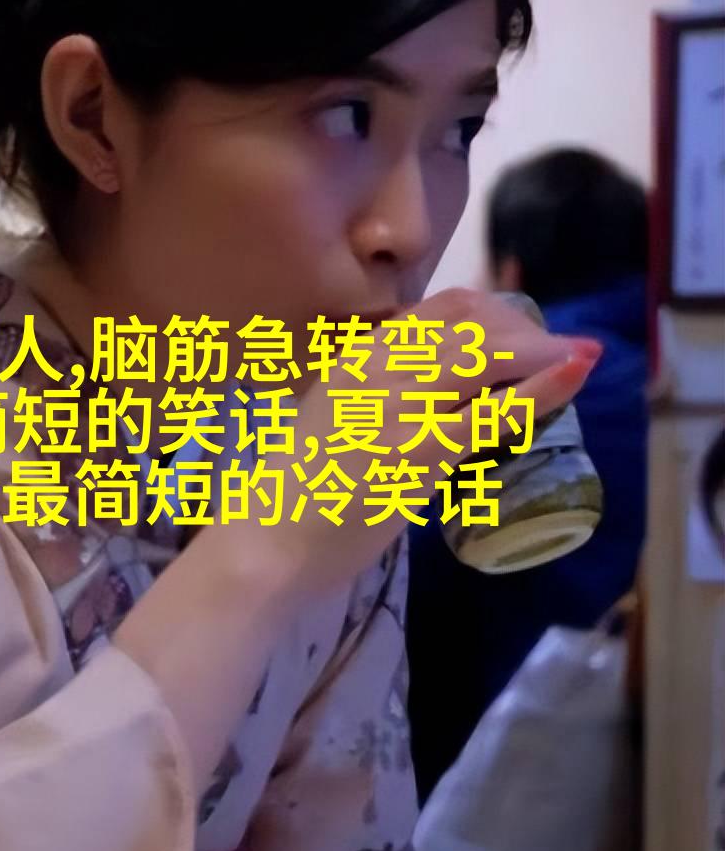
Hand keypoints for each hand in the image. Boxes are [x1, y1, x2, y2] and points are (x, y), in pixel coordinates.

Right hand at [243, 288, 602, 592]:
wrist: (269, 541)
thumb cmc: (297, 494)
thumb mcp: (334, 422)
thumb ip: (377, 400)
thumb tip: (434, 400)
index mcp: (355, 357)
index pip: (440, 309)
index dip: (493, 313)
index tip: (520, 335)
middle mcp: (378, 365)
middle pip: (472, 322)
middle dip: (526, 332)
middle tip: (556, 356)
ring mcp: (400, 403)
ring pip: (488, 355)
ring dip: (544, 352)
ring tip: (580, 358)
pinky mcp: (421, 447)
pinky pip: (496, 409)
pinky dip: (545, 387)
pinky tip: (576, 372)